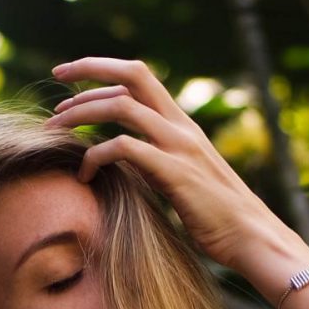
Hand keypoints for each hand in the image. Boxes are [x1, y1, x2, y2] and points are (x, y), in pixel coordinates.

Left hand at [46, 54, 275, 273]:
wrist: (253, 239)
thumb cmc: (217, 217)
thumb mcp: (181, 178)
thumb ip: (154, 161)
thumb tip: (121, 160)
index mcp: (182, 124)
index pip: (139, 76)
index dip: (102, 70)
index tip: (70, 80)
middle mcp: (181, 126)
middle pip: (132, 74)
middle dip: (89, 69)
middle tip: (56, 78)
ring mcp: (179, 146)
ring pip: (121, 106)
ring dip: (82, 112)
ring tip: (55, 129)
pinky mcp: (175, 172)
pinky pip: (124, 148)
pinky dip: (96, 155)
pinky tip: (85, 175)